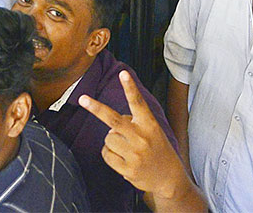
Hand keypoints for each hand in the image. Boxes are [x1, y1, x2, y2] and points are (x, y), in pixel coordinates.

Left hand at [79, 71, 187, 197]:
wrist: (170, 179)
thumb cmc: (158, 150)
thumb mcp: (153, 131)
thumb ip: (134, 124)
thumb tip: (110, 127)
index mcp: (150, 125)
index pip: (138, 102)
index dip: (130, 87)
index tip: (123, 73)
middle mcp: (142, 138)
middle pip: (113, 119)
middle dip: (95, 108)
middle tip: (82, 98)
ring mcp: (135, 154)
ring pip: (107, 138)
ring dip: (111, 141)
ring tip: (126, 148)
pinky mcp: (128, 169)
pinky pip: (106, 155)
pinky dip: (110, 154)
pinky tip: (123, 158)